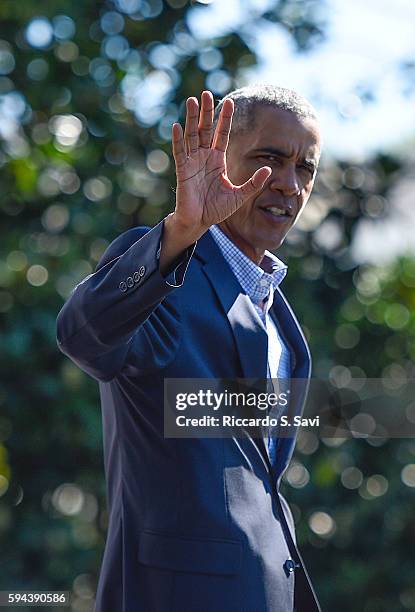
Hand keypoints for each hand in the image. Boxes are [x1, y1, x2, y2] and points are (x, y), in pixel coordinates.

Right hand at [170, 90, 270, 239]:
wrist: (200, 223)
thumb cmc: (217, 209)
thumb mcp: (240, 195)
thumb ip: (253, 183)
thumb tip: (268, 169)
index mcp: (217, 160)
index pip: (222, 134)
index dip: (225, 119)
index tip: (230, 102)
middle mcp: (204, 157)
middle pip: (205, 130)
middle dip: (206, 112)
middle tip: (206, 93)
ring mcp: (192, 163)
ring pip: (192, 136)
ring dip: (192, 119)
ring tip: (192, 101)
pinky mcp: (183, 172)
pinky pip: (180, 152)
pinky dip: (178, 140)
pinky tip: (177, 126)